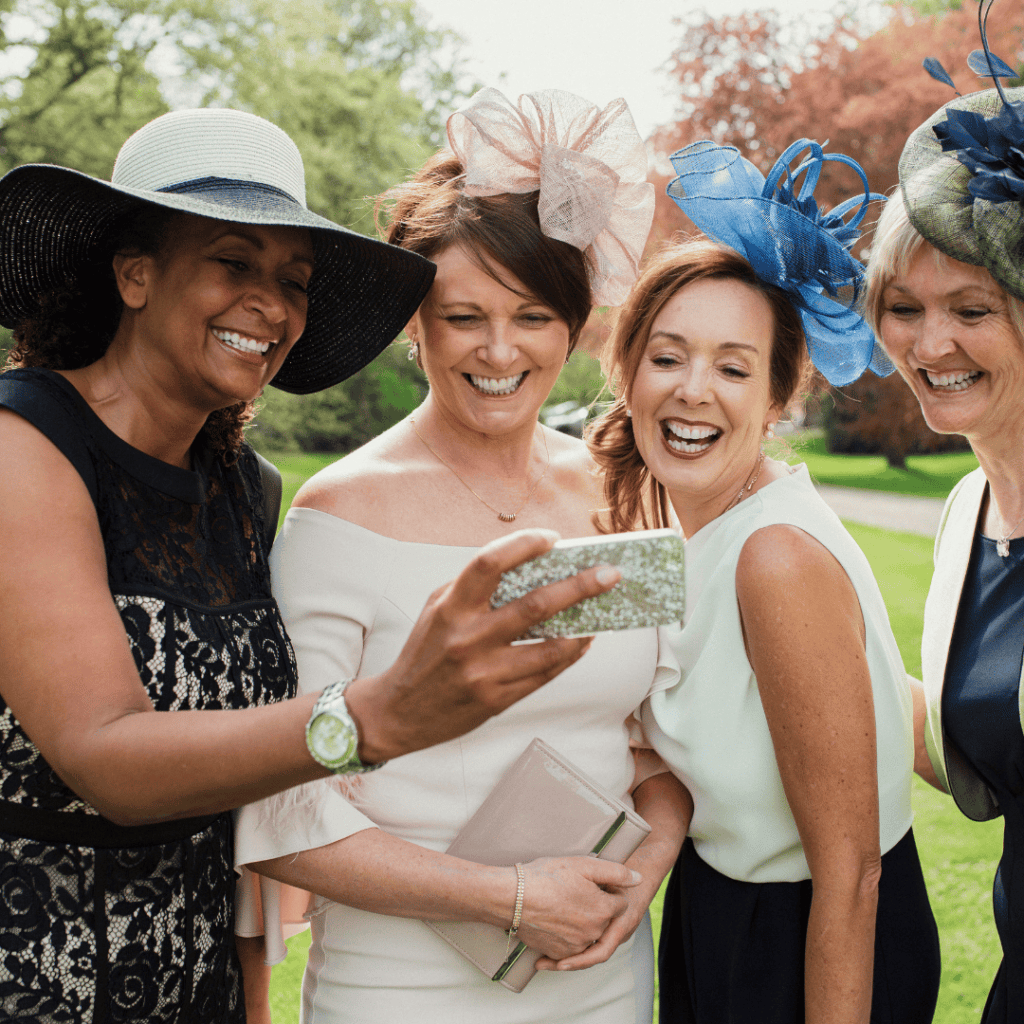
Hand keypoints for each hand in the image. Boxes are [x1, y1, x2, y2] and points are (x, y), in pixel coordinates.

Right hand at [345, 530, 620, 762]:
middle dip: (580, 585)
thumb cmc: (425, 652)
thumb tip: (531, 567)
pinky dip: (570, 654)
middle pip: (536, 605)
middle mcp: (467, 638)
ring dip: (585, 625)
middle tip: (611, 572)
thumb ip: (475, 588)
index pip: (488, 563)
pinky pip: (546, 673)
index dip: (523, 544)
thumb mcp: (437, 610)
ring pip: (551, 645)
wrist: (399, 712)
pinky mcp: (496, 699)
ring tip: (606, 609)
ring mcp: (484, 672)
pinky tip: (584, 639)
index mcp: (450, 608)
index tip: (552, 538)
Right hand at [513, 856, 640, 961]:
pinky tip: (555, 919)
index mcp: (603, 911)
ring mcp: (576, 946)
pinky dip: (567, 936)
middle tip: (576, 890)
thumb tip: (638, 878)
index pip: (620, 902)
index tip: (592, 882)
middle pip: (605, 919)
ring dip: (583, 922)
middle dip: (596, 906)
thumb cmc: (546, 877)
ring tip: (564, 903)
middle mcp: (594, 933)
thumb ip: (615, 872)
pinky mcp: (558, 954)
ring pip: (589, 933)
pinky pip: (571, 947)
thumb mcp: (583, 865)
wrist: (512, 898)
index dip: (608, 889)